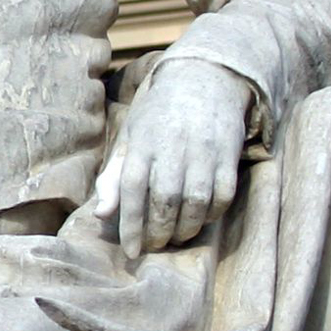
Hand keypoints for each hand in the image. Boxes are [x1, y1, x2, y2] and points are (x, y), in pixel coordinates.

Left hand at [88, 60, 250, 257]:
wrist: (204, 79)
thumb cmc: (158, 118)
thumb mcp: (129, 140)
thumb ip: (113, 178)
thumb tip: (101, 215)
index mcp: (142, 144)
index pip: (132, 190)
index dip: (131, 225)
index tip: (132, 251)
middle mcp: (173, 147)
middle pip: (165, 201)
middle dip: (159, 232)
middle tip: (154, 246)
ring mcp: (204, 150)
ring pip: (196, 201)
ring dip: (186, 228)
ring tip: (176, 238)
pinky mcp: (229, 153)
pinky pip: (223, 194)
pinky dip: (212, 214)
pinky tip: (200, 219)